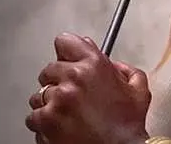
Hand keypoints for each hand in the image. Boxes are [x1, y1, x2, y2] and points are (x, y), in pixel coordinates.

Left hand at [26, 34, 150, 143]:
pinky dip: (43, 123)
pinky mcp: (45, 120)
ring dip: (49, 103)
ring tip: (68, 115)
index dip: (67, 53)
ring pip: (38, 95)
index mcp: (94, 66)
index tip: (68, 60)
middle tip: (72, 96)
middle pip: (49, 70)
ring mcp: (57, 100)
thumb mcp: (138, 90)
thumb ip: (124, 70)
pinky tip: (61, 127)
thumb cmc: (126, 127)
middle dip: (58, 81)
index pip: (65, 42)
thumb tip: (111, 64)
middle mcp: (73, 78)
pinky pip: (33, 117)